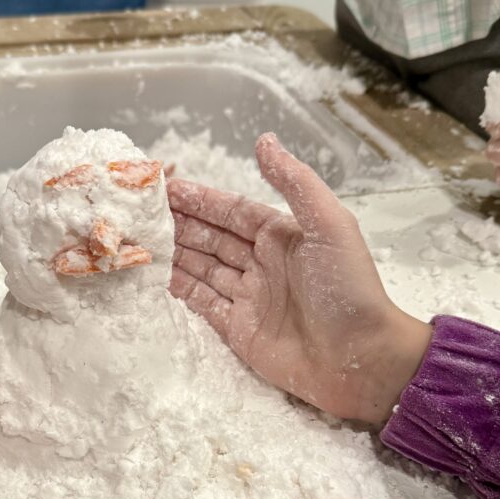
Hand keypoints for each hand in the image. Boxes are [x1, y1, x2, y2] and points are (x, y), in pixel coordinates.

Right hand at [168, 133, 431, 424]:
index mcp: (282, 237)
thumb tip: (263, 140)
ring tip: (139, 239)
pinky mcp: (237, 331)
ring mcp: (248, 298)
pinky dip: (179, 289)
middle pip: (212, 238)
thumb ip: (295, 181)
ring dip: (174, 254)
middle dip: (179, 224)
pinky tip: (154, 276)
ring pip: (202, 268)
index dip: (200, 199)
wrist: (360, 358)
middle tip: (140, 212)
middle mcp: (262, 264)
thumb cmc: (347, 289)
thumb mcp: (329, 225)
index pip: (232, 212)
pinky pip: (202, 303)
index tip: (165, 186)